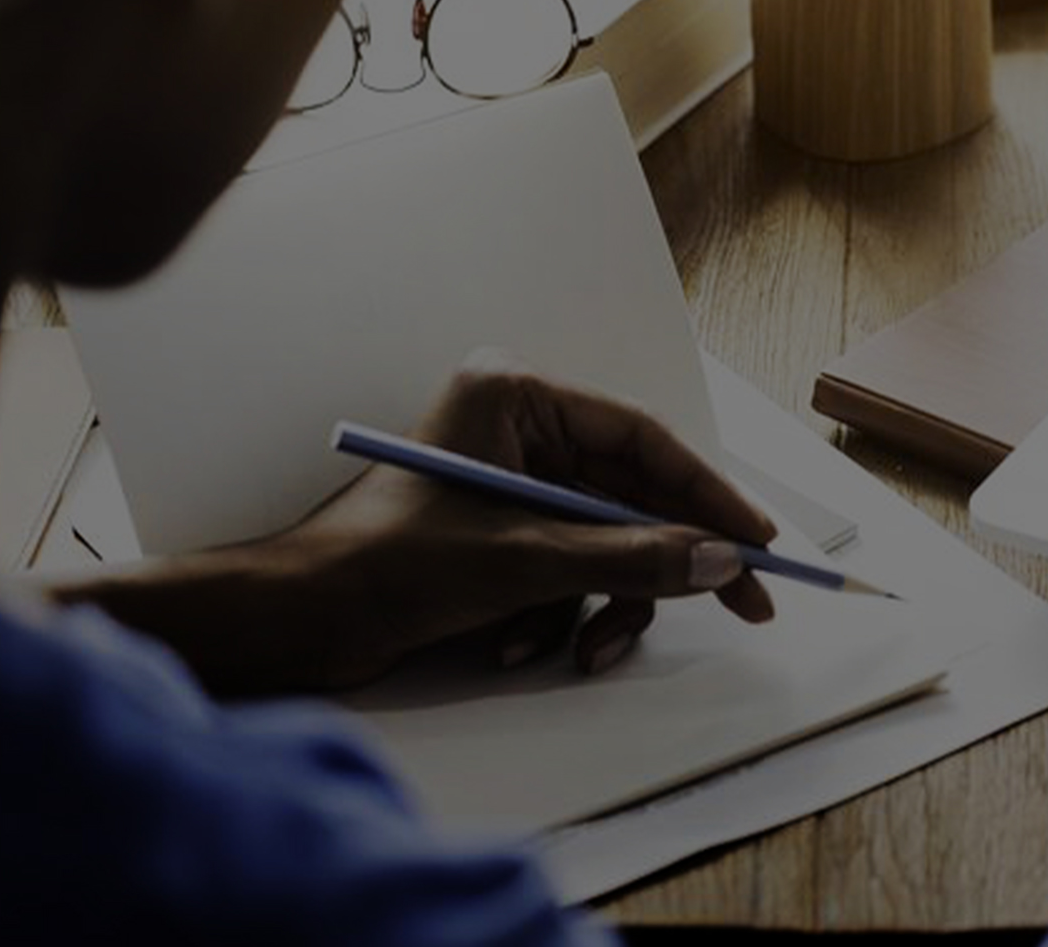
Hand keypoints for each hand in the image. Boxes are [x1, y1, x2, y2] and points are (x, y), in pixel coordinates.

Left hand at [255, 354, 779, 688]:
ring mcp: (509, 485)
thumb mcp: (522, 562)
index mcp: (516, 397)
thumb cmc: (379, 565)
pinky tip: (515, 644)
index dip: (709, 492)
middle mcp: (517, 431)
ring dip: (602, 602)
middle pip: (635, 495)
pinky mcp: (499, 536)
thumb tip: (721, 562)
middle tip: (745, 603)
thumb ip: (631, 558)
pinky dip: (558, 614)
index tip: (757, 540)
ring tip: (586, 649)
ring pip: (607, 543)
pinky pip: (569, 571)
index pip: (642, 439)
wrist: (290, 624)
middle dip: (669, 562)